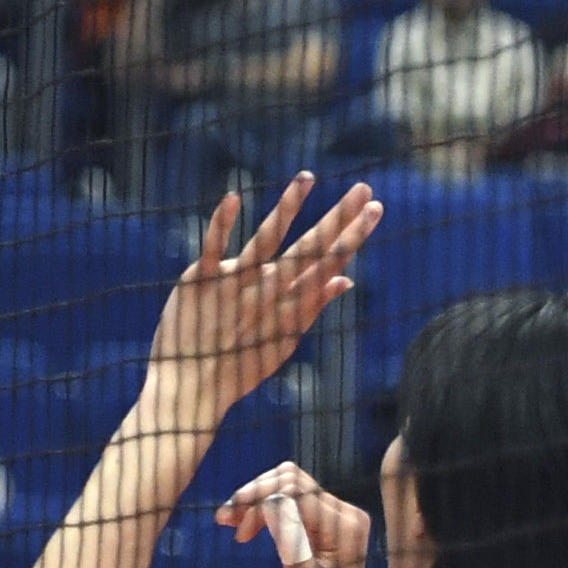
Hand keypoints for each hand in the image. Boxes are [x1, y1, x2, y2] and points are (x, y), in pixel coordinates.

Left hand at [142, 174, 382, 431]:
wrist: (191, 390)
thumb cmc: (239, 366)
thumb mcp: (285, 340)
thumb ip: (314, 305)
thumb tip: (346, 278)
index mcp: (290, 305)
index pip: (329, 264)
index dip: (353, 236)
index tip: (376, 208)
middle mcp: (268, 292)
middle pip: (309, 251)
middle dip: (338, 220)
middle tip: (364, 190)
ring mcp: (235, 285)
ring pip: (266, 241)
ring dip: (288, 208)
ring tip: (307, 178)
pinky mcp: (202, 281)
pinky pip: (213, 248)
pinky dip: (222, 224)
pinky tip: (233, 197)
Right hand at [214, 462, 371, 567]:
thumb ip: (290, 539)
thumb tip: (271, 503)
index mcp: (344, 526)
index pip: (293, 494)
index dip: (258, 505)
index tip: (236, 534)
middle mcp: (345, 513)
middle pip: (290, 479)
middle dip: (253, 495)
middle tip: (225, 520)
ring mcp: (337, 514)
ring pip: (286, 482)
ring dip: (255, 497)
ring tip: (229, 520)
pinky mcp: (324, 519)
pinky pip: (289, 496)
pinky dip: (263, 504)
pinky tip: (245, 524)